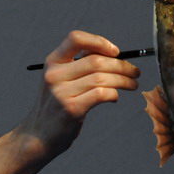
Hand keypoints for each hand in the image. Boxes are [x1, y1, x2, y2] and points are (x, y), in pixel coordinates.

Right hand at [24, 30, 140, 156]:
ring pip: (102, 78)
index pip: (76, 38)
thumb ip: (80, 65)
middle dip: (122, 65)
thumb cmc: (57, 105)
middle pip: (96, 61)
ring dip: (124, 80)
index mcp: (53, 61)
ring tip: (133, 84)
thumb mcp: (60, 79)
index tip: (116, 51)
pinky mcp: (71, 109)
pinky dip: (114, 94)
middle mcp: (54, 74)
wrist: (38, 135)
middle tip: (135, 72)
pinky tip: (115, 97)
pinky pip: (101, 94)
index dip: (99, 41)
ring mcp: (62, 92)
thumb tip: (114, 55)